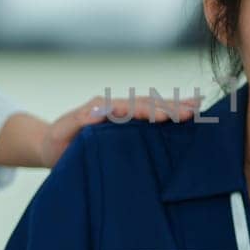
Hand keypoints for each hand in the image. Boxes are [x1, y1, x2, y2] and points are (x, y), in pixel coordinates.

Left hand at [35, 93, 201, 167]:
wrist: (53, 146)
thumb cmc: (57, 141)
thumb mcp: (61, 131)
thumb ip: (77, 121)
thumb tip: (96, 110)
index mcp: (102, 108)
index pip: (128, 107)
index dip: (145, 111)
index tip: (161, 117)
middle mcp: (117, 108)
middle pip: (146, 104)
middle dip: (168, 108)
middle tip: (189, 114)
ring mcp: (125, 115)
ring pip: (153, 107)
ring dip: (174, 108)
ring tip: (196, 109)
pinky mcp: (131, 126)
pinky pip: (154, 116)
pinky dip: (172, 111)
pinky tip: (192, 110)